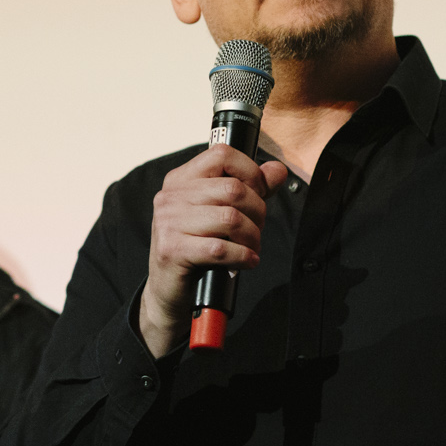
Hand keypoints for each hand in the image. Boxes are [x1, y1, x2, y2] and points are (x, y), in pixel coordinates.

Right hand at [138, 144, 291, 358]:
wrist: (168, 290)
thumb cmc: (196, 248)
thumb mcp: (220, 213)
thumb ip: (250, 189)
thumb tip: (277, 170)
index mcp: (181, 180)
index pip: (221, 154)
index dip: (251, 172)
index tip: (259, 192)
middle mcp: (170, 196)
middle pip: (233, 189)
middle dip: (258, 212)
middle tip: (257, 228)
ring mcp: (168, 223)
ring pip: (231, 218)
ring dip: (252, 237)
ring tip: (252, 247)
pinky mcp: (172, 250)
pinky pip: (221, 248)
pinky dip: (242, 256)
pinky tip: (246, 261)